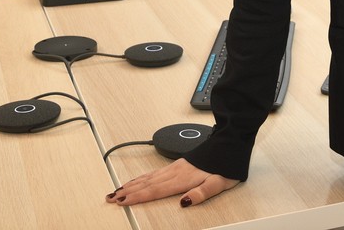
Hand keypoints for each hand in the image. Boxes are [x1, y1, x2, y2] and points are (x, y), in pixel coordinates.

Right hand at [106, 158, 239, 207]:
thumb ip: (202, 193)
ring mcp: (177, 166)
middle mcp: (177, 171)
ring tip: (118, 189)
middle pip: (148, 183)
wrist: (232, 141)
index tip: (121, 201)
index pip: (156, 190)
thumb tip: (184, 203)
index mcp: (184, 178)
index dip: (137, 197)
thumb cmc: (227, 163)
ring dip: (132, 183)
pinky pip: (156, 171)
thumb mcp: (220, 182)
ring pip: (150, 176)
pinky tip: (140, 179)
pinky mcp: (180, 163)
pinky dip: (144, 176)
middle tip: (110, 197)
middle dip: (128, 191)